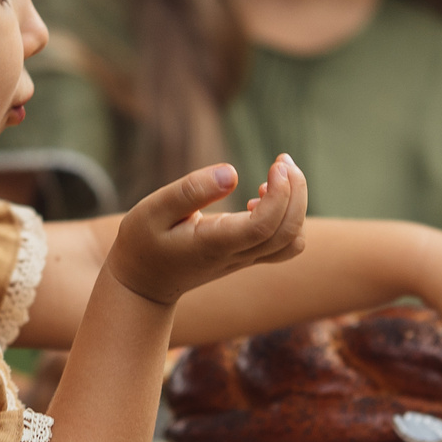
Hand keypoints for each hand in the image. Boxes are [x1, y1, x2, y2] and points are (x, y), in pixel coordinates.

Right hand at [106, 155, 307, 306]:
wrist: (143, 283)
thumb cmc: (143, 240)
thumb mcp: (154, 210)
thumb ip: (191, 191)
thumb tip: (232, 172)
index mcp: (214, 243)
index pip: (264, 225)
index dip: (281, 194)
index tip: (276, 164)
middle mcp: (236, 255)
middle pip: (288, 233)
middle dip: (297, 192)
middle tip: (283, 159)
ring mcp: (244, 259)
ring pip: (292, 241)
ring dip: (296, 205)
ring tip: (278, 173)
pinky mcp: (246, 256)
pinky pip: (284, 244)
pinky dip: (288, 218)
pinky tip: (262, 196)